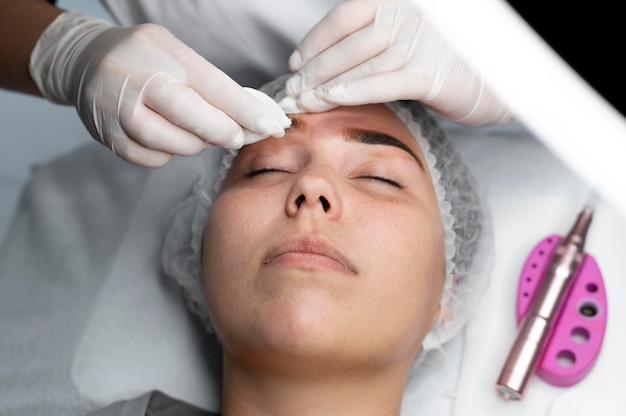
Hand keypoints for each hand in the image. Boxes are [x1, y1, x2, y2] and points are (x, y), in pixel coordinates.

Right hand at [29, 12, 289, 166]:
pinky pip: (153, 158)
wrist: (83, 62)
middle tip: (239, 136)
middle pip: (192, 119)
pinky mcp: (108, 138)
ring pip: (174, 144)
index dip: (246, 110)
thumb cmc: (142, 57)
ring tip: (198, 130)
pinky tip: (168, 137)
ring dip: (197, 143)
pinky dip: (168, 153)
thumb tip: (251, 114)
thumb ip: (209, 82)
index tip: (271, 124)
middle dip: (224, 132)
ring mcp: (118, 112)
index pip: (212, 86)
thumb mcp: (175, 52)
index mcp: (160, 54)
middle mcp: (136, 81)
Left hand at [285, 0, 511, 124]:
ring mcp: (419, 44)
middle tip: (292, 92)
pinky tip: (332, 98)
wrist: (496, 80)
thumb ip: (374, 44)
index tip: (295, 65)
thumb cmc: (447, 62)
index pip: (345, 16)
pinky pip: (384, 82)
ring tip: (303, 101)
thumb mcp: (407, 41)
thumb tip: (328, 65)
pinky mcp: (429, 75)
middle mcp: (407, 18)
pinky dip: (355, 90)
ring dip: (325, 84)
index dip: (315, 40)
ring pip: (360, 64)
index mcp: (399, 4)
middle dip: (314, 70)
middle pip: (347, 44)